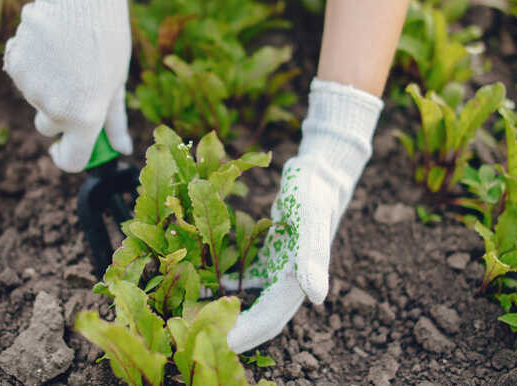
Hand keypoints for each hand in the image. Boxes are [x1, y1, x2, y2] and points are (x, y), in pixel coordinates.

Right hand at [3, 0, 131, 171]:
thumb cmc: (107, 41)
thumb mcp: (117, 84)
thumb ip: (115, 121)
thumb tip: (122, 149)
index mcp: (85, 119)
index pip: (71, 161)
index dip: (69, 158)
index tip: (69, 147)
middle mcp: (55, 111)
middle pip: (49, 129)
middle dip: (60, 116)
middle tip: (77, 85)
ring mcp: (31, 90)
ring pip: (36, 100)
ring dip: (48, 87)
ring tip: (67, 58)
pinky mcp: (14, 68)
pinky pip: (23, 78)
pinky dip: (33, 68)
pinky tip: (49, 48)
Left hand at [224, 79, 383, 353]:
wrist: (320, 172)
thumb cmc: (313, 192)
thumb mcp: (311, 217)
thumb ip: (313, 257)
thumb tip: (317, 299)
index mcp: (298, 279)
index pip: (270, 316)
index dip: (247, 333)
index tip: (221, 344)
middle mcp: (288, 280)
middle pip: (259, 315)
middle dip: (233, 330)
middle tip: (198, 337)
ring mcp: (278, 269)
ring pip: (251, 300)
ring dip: (228, 312)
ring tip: (196, 317)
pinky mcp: (270, 255)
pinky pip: (246, 277)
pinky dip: (226, 284)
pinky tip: (205, 285)